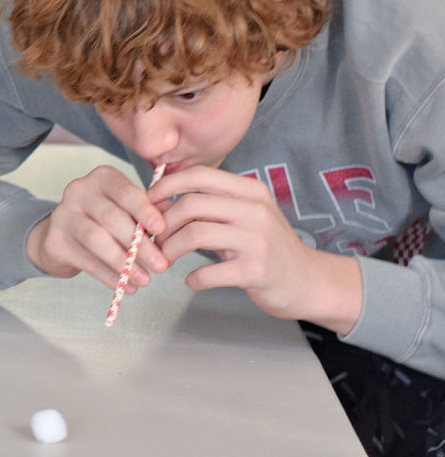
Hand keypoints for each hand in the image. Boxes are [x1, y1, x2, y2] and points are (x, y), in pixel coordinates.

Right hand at [27, 164, 168, 291]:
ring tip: (144, 280)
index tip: (161, 230)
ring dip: (124, 263)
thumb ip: (147, 212)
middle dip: (139, 245)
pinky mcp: (54, 240)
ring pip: (96, 240)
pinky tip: (125, 287)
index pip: (125, 192)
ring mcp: (63, 215)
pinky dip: (108, 276)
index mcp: (102, 178)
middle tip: (160, 266)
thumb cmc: (102, 219)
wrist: (61, 234)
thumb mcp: (125, 209)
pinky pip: (86, 260)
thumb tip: (172, 220)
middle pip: (112, 218)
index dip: (144, 211)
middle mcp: (79, 190)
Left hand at [151, 166, 361, 331]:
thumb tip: (160, 200)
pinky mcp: (255, 270)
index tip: (147, 203)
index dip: (166, 186)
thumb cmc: (266, 247)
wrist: (308, 281)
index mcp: (250, 191)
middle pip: (190, 205)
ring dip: (170, 251)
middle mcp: (255, 209)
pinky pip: (207, 273)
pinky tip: (193, 282)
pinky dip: (192, 279)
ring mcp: (257, 240)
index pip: (199, 175)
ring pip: (194, 235)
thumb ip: (210, 205)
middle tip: (153, 241)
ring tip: (165, 261)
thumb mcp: (244, 216)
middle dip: (162, 224)